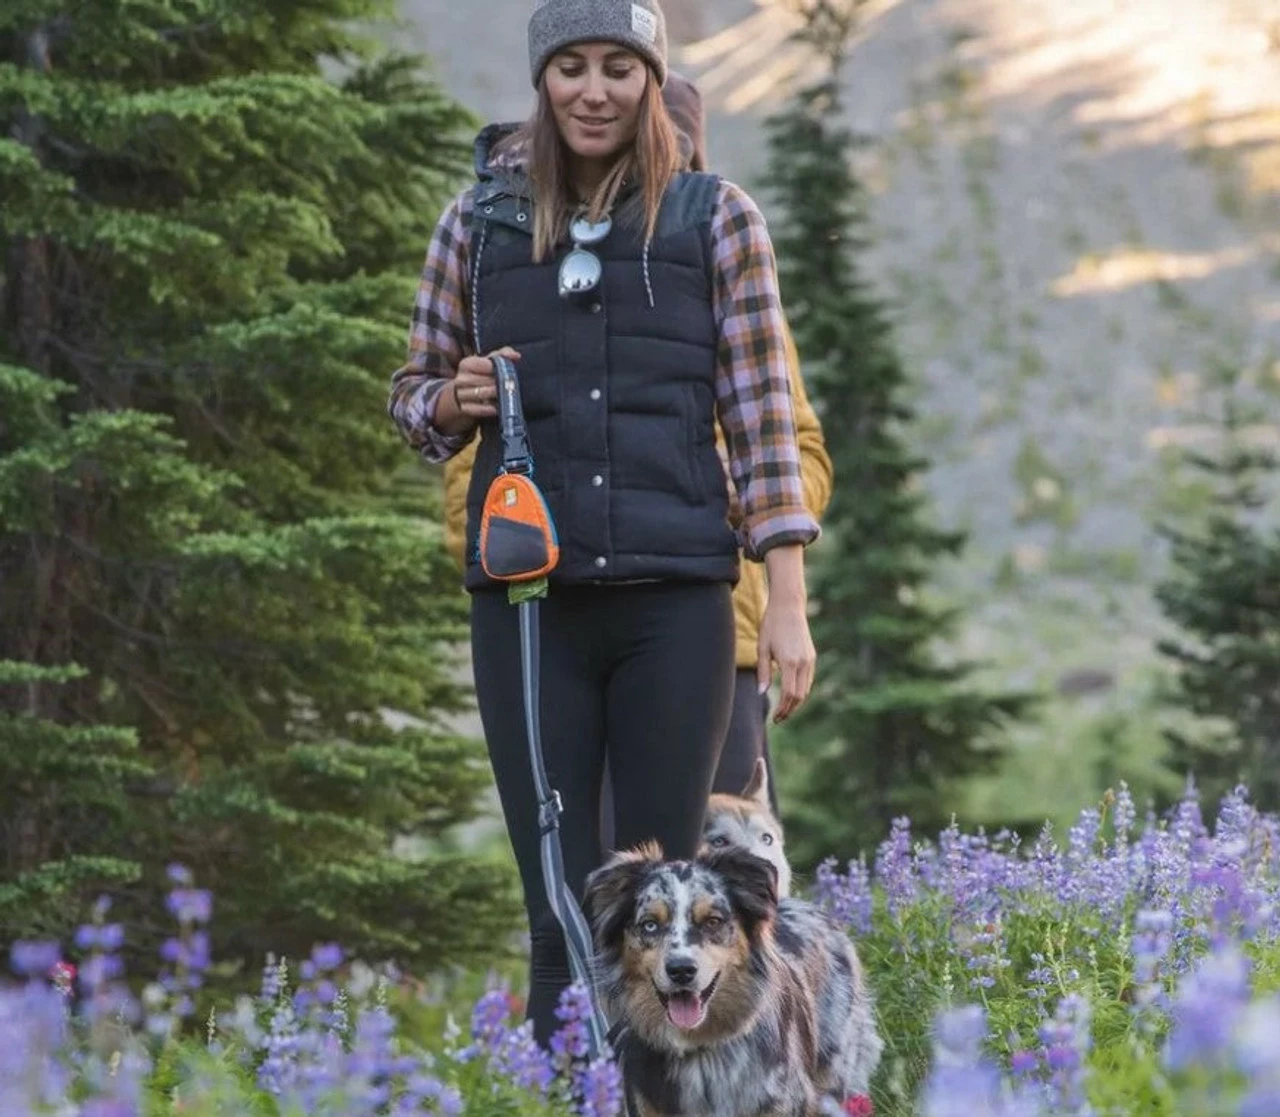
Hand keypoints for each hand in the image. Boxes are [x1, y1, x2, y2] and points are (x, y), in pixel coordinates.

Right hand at [437, 347, 519, 431]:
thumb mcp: (490, 362)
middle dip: (500, 383)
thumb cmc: (481, 374)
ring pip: (482, 394)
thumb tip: (516, 355)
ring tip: (506, 394)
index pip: (485, 365)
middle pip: (485, 380)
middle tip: (511, 385)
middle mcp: (461, 379)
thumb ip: (503, 354)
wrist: (466, 393)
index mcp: (466, 364)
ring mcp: (461, 395)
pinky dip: (490, 408)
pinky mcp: (464, 409)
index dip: (499, 368)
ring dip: (496, 395)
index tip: (509, 371)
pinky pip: (479, 409)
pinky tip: (498, 407)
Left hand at [756, 544, 814, 722]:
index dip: (783, 709)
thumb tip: (761, 693)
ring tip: (784, 710)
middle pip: (800, 696)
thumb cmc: (771, 626)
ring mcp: (810, 659)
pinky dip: (801, 690)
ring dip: (796, 702)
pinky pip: (808, 679)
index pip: (790, 694)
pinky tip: (791, 695)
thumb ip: (763, 672)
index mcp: (789, 662)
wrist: (788, 607)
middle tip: (778, 719)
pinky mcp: (812, 656)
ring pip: (806, 689)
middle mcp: (803, 663)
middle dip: (790, 710)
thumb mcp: (762, 648)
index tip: (775, 718)